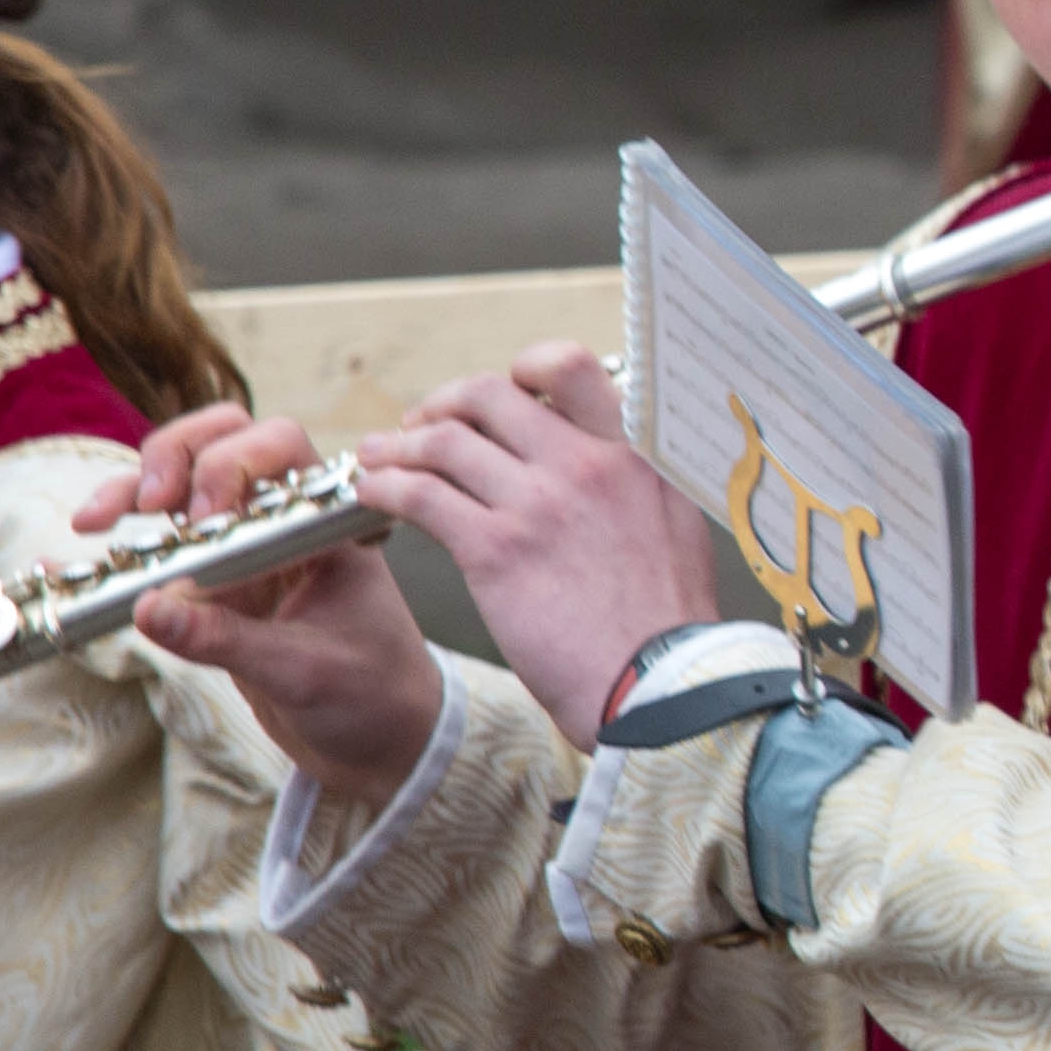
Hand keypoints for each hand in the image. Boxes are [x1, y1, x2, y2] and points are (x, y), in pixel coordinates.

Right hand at [99, 406, 450, 810]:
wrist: (381, 743)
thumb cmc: (372, 697)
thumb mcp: (303, 672)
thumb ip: (227, 640)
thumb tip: (147, 609)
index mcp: (327, 524)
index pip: (280, 446)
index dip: (230, 464)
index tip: (200, 520)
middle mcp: (286, 523)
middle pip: (223, 443)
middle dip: (174, 456)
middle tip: (148, 505)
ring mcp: (247, 550)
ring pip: (183, 488)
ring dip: (134, 491)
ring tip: (92, 522)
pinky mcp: (215, 586)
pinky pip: (160, 553)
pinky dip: (116, 549)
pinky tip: (60, 558)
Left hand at [353, 346, 726, 744]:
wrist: (660, 682)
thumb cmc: (669, 624)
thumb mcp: (675, 527)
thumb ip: (638, 486)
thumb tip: (617, 468)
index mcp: (632, 454)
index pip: (569, 368)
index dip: (521, 373)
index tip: (503, 400)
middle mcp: (583, 464)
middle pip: (489, 394)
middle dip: (444, 405)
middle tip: (427, 428)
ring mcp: (537, 503)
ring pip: (443, 439)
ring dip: (400, 445)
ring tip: (381, 459)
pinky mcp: (495, 549)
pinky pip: (418, 494)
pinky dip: (384, 486)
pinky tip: (374, 494)